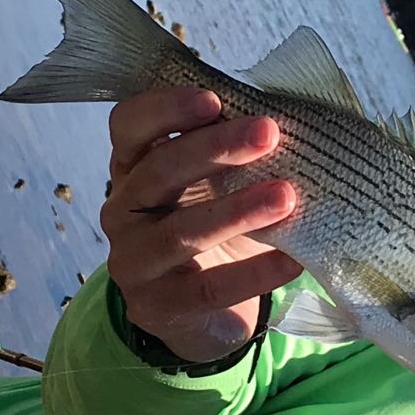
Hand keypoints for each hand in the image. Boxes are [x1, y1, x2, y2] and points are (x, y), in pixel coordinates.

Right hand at [101, 87, 302, 362]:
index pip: (128, 125)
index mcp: (134, 168)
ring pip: (180, 232)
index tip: (214, 100)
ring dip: (237, 211)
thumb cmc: (214, 231)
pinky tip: (292, 260)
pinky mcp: (154, 306)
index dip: (164, 109)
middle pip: (158, 171)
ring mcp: (133, 261)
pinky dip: (254, 273)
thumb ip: (233, 157)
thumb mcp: (216, 188)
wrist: (202, 314)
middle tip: (269, 133)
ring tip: (286, 197)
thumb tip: (286, 123)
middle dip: (215, 149)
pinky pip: (208, 288)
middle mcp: (123, 210)